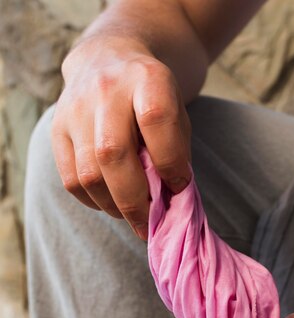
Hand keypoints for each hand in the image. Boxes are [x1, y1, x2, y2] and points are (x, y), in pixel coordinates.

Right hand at [52, 34, 190, 238]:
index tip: (179, 185)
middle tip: (149, 224)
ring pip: (89, 174)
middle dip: (134, 200)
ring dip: (114, 206)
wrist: (108, 60)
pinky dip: (94, 201)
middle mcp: (106, 90)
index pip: (156, 120)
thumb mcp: (176, 112)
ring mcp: (75, 109)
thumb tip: (170, 199)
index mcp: (145, 78)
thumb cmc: (151, 98)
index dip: (170, 161)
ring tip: (132, 214)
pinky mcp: (57, 129)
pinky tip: (111, 201)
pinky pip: (71, 180)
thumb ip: (176, 150)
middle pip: (112, 154)